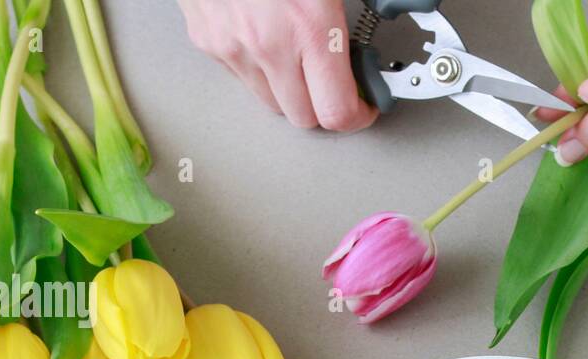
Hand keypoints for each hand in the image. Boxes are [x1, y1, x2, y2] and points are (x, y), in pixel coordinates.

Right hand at [178, 0, 377, 131]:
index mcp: (308, 27)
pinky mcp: (206, 41)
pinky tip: (268, 38)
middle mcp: (268, 45)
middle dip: (323, 106)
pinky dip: (259, 67)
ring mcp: (232, 46)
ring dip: (290, 90)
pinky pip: (241, 75)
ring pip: (269, 102)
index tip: (364, 106)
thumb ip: (350, 13)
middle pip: (303, 118)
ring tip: (299, 55)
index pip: (336, 112)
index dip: (357, 116)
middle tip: (336, 82)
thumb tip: (381, 22)